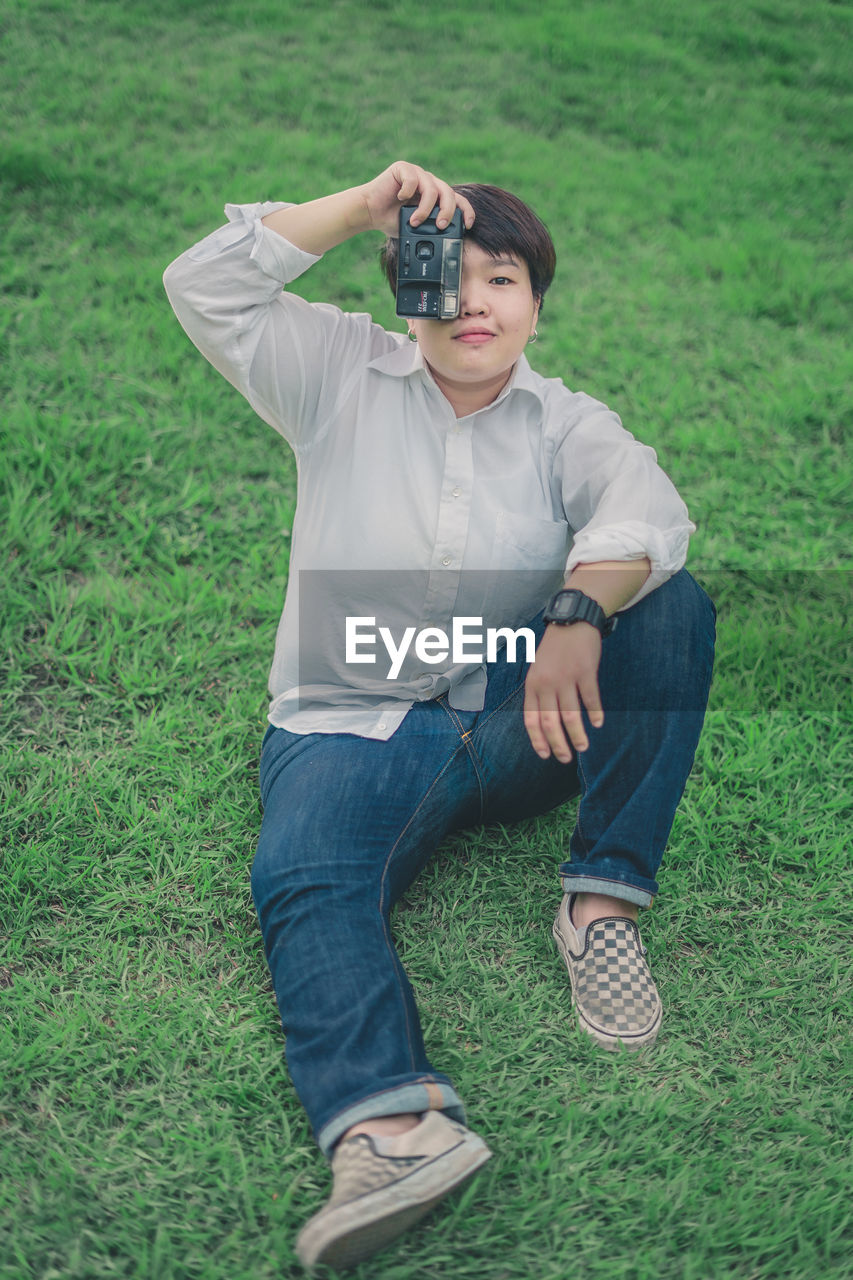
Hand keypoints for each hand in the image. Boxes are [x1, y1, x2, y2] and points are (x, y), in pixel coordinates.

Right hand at [360, 161, 475, 237]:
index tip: (467, 225)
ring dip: (425, 209)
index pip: (457, 199)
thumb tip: (447, 239)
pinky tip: (399, 199)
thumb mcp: (416, 228)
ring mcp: (417, 173)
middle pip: (448, 193)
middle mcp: (429, 182)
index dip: (466, 211)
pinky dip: (408, 192)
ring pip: (432, 189)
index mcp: (435, 195)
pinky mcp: (402, 168)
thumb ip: (431, 229)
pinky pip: (413, 179)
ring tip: (414, 222)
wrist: (369, 213)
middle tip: (440, 226)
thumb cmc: (391, 219)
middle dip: (447, 211)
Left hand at [523, 623, 603, 762]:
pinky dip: (595, 714)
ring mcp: (566, 678)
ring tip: (583, 747)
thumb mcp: (538, 669)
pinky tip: (598, 723)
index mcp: (532, 684)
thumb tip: (545, 722)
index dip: (538, 740)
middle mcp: (547, 683)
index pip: (531, 720)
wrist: (572, 621)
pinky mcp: (585, 672)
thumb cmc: (555, 649)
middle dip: (558, 744)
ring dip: (577, 735)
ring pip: (571, 715)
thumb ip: (540, 693)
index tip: (545, 755)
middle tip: (566, 758)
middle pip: (550, 722)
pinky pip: (590, 699)